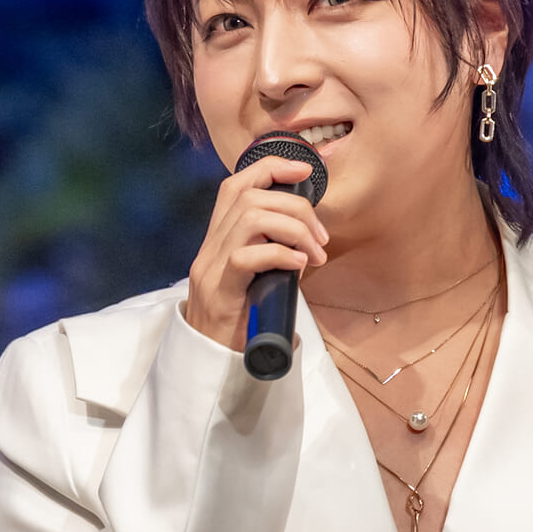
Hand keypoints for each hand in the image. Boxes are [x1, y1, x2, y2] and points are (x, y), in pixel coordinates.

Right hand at [183, 154, 329, 351]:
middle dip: (297, 208)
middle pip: (252, 198)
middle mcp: (210, 247)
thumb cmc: (241, 321)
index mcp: (218, 239)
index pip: (236, 185)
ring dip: (295, 230)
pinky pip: (248, 257)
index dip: (270, 168)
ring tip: (315, 254)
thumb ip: (273, 253)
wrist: (212, 363)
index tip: (304, 170)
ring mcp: (212, 267)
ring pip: (252, 219)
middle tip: (321, 238)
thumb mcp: (257, 278)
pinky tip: (299, 265)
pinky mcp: (220, 291)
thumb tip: (308, 238)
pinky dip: (281, 253)